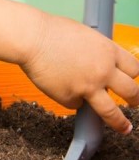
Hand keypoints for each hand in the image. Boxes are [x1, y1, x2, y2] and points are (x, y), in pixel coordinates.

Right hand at [21, 13, 138, 132]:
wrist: (31, 38)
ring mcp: (87, 87)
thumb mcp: (85, 35)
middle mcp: (103, 71)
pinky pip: (75, 103)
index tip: (132, 82)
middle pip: (131, 92)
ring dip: (120, 122)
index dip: (133, 77)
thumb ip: (97, 51)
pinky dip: (70, 97)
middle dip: (134, 100)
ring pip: (111, 111)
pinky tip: (59, 85)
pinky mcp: (70, 97)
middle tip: (133, 103)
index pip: (134, 69)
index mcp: (108, 51)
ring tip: (124, 127)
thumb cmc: (51, 32)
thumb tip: (99, 63)